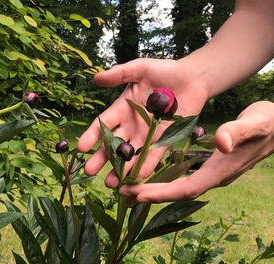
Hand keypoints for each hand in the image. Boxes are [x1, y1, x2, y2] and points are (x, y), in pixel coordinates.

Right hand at [77, 58, 207, 186]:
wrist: (192, 78)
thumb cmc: (164, 71)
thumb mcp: (140, 69)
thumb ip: (120, 74)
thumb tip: (97, 78)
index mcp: (122, 109)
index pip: (103, 125)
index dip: (91, 136)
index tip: (81, 148)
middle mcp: (131, 125)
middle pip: (113, 144)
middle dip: (101, 158)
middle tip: (89, 171)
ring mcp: (147, 135)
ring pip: (131, 155)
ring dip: (121, 169)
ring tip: (111, 183)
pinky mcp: (165, 140)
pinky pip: (153, 155)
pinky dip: (146, 166)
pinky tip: (138, 178)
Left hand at [119, 101, 273, 203]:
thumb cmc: (265, 123)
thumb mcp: (253, 123)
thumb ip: (237, 132)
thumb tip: (220, 142)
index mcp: (220, 171)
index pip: (186, 189)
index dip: (162, 194)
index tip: (137, 194)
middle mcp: (214, 176)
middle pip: (178, 192)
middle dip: (150, 194)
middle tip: (121, 191)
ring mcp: (212, 172)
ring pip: (178, 185)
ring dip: (154, 187)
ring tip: (127, 186)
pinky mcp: (209, 164)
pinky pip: (183, 175)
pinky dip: (164, 176)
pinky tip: (149, 171)